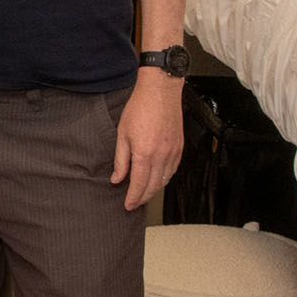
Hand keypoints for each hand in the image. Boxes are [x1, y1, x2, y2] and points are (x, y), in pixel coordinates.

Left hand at [111, 74, 184, 211]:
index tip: (128, 205)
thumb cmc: (140, 108)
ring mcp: (173, 152)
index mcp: (145, 154)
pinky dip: (165, 179)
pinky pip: (173, 170)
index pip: (139, 185)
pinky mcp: (180, 147)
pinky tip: (158, 179)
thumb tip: (117, 179)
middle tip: (134, 203)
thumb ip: (121, 160)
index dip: (133, 198)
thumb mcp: (122, 134)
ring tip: (144, 194)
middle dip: (143, 198)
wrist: (160, 91)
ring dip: (154, 190)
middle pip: (154, 186)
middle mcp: (162, 156)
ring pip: (165, 180)